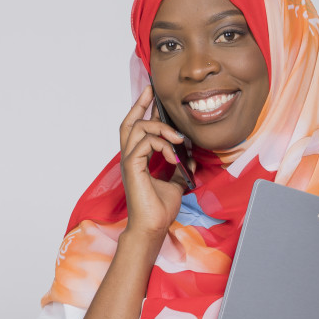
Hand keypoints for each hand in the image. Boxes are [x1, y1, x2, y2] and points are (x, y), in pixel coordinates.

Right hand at [119, 85, 189, 243]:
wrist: (153, 227)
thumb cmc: (160, 209)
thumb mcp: (175, 184)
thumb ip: (178, 168)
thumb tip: (189, 158)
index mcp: (139, 159)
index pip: (138, 129)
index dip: (143, 110)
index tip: (152, 95)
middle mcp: (130, 157)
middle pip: (130, 122)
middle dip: (141, 103)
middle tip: (152, 90)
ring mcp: (129, 161)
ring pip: (138, 127)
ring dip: (161, 128)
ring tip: (178, 139)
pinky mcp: (132, 167)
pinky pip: (145, 143)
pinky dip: (162, 145)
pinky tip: (174, 155)